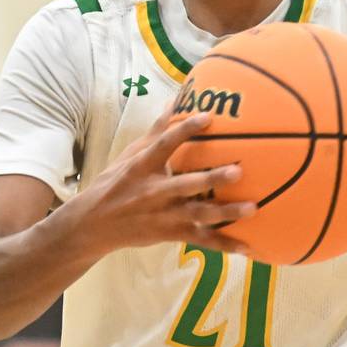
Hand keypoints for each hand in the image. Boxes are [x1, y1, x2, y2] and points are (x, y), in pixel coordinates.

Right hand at [70, 110, 255, 253]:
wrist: (94, 224)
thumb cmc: (116, 183)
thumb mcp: (131, 155)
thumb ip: (156, 130)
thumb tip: (173, 100)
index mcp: (144, 166)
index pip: (165, 144)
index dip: (185, 130)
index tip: (208, 117)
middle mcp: (155, 191)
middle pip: (187, 185)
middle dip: (212, 180)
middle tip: (239, 171)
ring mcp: (164, 215)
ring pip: (198, 214)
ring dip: (226, 212)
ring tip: (253, 208)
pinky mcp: (170, 233)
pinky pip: (201, 240)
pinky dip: (224, 244)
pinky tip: (248, 246)